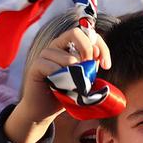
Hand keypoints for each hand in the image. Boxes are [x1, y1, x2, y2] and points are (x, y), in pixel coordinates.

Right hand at [6, 22, 111, 142]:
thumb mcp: (83, 78)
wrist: (44, 109)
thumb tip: (98, 56)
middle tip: (90, 68)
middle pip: (75, 33)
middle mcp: (57, 46)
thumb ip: (91, 65)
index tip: (106, 65)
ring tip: (72, 86)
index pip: (89, 34)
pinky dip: (61, 79)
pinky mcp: (36, 66)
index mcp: (70, 46)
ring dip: (75, 74)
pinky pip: (52, 67)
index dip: (101, 46)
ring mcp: (45, 54)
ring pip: (68, 57)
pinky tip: (60, 87)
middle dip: (88, 50)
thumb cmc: (65, 92)